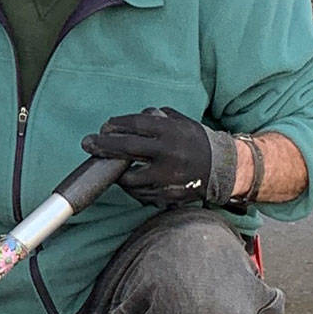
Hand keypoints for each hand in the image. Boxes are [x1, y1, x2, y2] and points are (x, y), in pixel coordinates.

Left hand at [81, 107, 238, 206]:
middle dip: (103, 146)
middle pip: (127, 149)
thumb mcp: (182, 123)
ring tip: (109, 166)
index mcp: (172, 132)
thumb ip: (158, 119)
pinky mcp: (168, 194)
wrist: (225, 168)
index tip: (103, 127)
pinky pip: (140, 193)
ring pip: (130, 177)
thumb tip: (130, 120)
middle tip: (87, 144)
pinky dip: (130, 187)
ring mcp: (168, 176)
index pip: (136, 125)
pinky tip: (126, 180)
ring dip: (115, 172)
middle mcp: (169, 153)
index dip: (116, 125)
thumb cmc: (197, 142)